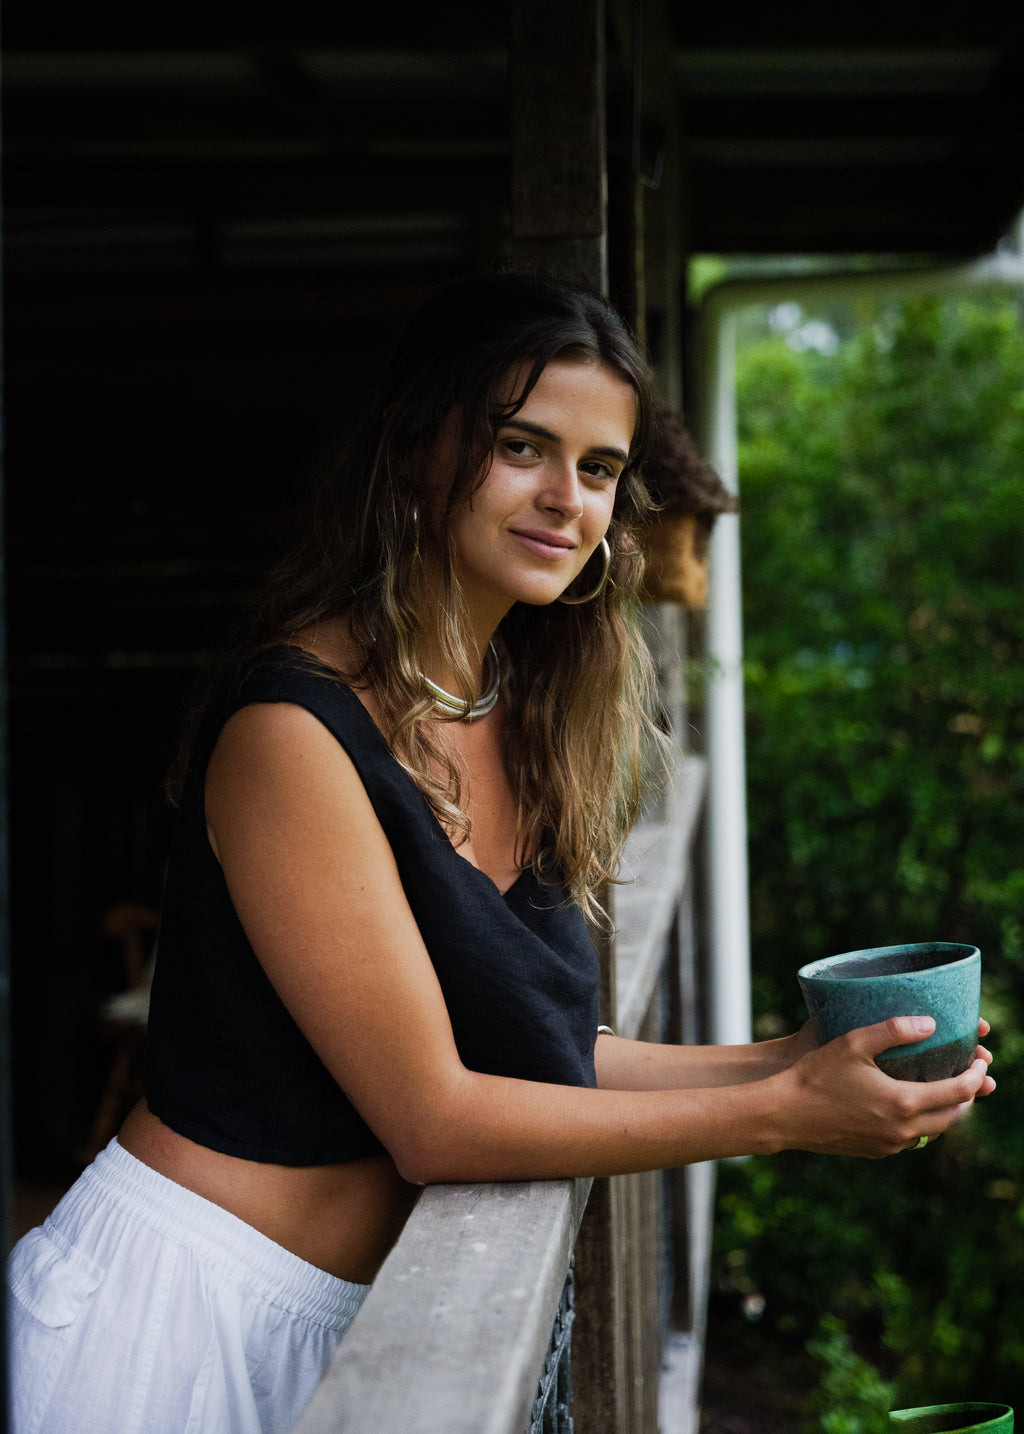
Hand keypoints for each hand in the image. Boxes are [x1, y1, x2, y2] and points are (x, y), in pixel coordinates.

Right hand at [775, 1015, 992, 1158]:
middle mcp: (902, 1130)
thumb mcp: (853, 1042)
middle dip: (968, 1095)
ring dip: (947, 1111)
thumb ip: (894, 1030)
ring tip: (947, 1090)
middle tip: (971, 1074)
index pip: (958, 1092)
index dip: (975, 1075)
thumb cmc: (816, 1075)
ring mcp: (889, 1145)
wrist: (785, 1114)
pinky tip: (912, 1106)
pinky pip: (911, 1139)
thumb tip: (930, 1024)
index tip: (982, 1059)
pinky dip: (922, 1122)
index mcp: (902, 1102)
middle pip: (953, 1117)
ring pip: (934, 1131)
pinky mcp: (876, 1152)